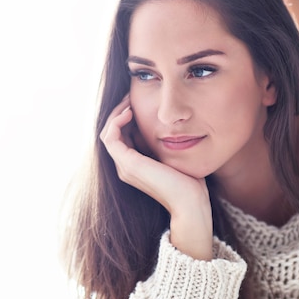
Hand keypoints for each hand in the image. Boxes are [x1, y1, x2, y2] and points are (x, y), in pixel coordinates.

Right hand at [100, 95, 212, 259]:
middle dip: (119, 112)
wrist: (190, 202)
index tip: (137, 102)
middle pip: (112, 134)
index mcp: (134, 166)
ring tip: (129, 101)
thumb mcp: (175, 157)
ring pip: (108, 133)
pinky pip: (111, 137)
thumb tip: (169, 127)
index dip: (126, 117)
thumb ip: (166, 144)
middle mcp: (125, 167)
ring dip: (115, 114)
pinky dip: (116, 121)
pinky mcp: (128, 164)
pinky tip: (130, 111)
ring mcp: (124, 167)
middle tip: (130, 96)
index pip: (121, 137)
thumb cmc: (189, 182)